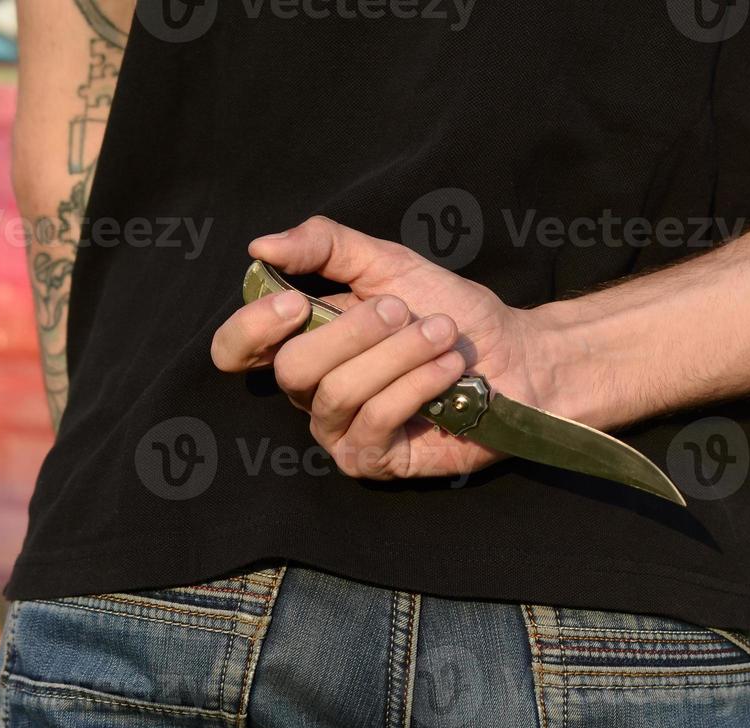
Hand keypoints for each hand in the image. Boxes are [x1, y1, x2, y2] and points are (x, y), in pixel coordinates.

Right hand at [211, 216, 566, 481]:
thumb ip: (324, 246)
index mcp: (303, 341)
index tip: (296, 302)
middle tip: (402, 310)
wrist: (513, 355)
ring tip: (442, 334)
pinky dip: (415, 385)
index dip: (252, 329)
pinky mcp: (374, 461)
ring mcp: (339, 431)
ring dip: (398, 355)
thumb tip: (261, 246)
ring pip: (338, 393)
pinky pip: (376, 421)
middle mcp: (311, 392)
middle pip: (293, 369)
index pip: (237, 350)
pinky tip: (449, 369)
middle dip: (353, 331)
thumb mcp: (387, 263)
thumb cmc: (447, 310)